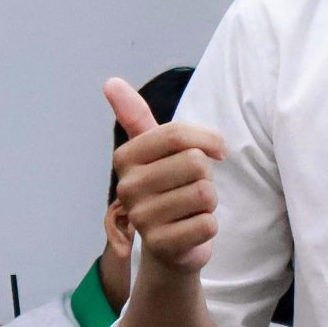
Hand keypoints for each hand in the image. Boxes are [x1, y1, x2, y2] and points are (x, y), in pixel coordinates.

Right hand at [103, 77, 225, 274]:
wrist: (170, 244)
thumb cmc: (168, 187)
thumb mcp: (155, 149)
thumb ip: (135, 115)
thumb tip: (110, 81)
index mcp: (126, 157)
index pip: (177, 135)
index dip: (208, 140)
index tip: (217, 150)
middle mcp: (128, 187)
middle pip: (195, 163)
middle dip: (206, 176)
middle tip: (192, 188)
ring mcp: (142, 218)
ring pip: (204, 193)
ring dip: (208, 202)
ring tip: (191, 208)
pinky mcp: (160, 245)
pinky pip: (206, 224)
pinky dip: (209, 226)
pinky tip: (192, 229)